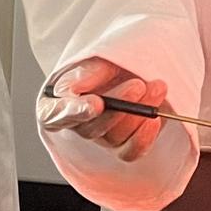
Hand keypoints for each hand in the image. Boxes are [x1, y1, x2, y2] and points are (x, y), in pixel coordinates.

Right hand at [37, 57, 169, 161]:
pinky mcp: (122, 147)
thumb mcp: (95, 58)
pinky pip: (130, 152)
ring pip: (114, 138)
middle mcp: (76, 125)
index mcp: (55, 103)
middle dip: (119, 106)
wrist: (133, 67)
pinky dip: (145, 137)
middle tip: (138, 85)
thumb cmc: (108, 61)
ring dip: (138, 113)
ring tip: (157, 87)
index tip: (96, 103)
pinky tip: (157, 118)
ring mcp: (99, 138)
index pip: (54, 115)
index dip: (74, 111)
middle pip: (90, 128)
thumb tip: (74, 88)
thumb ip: (85, 73)